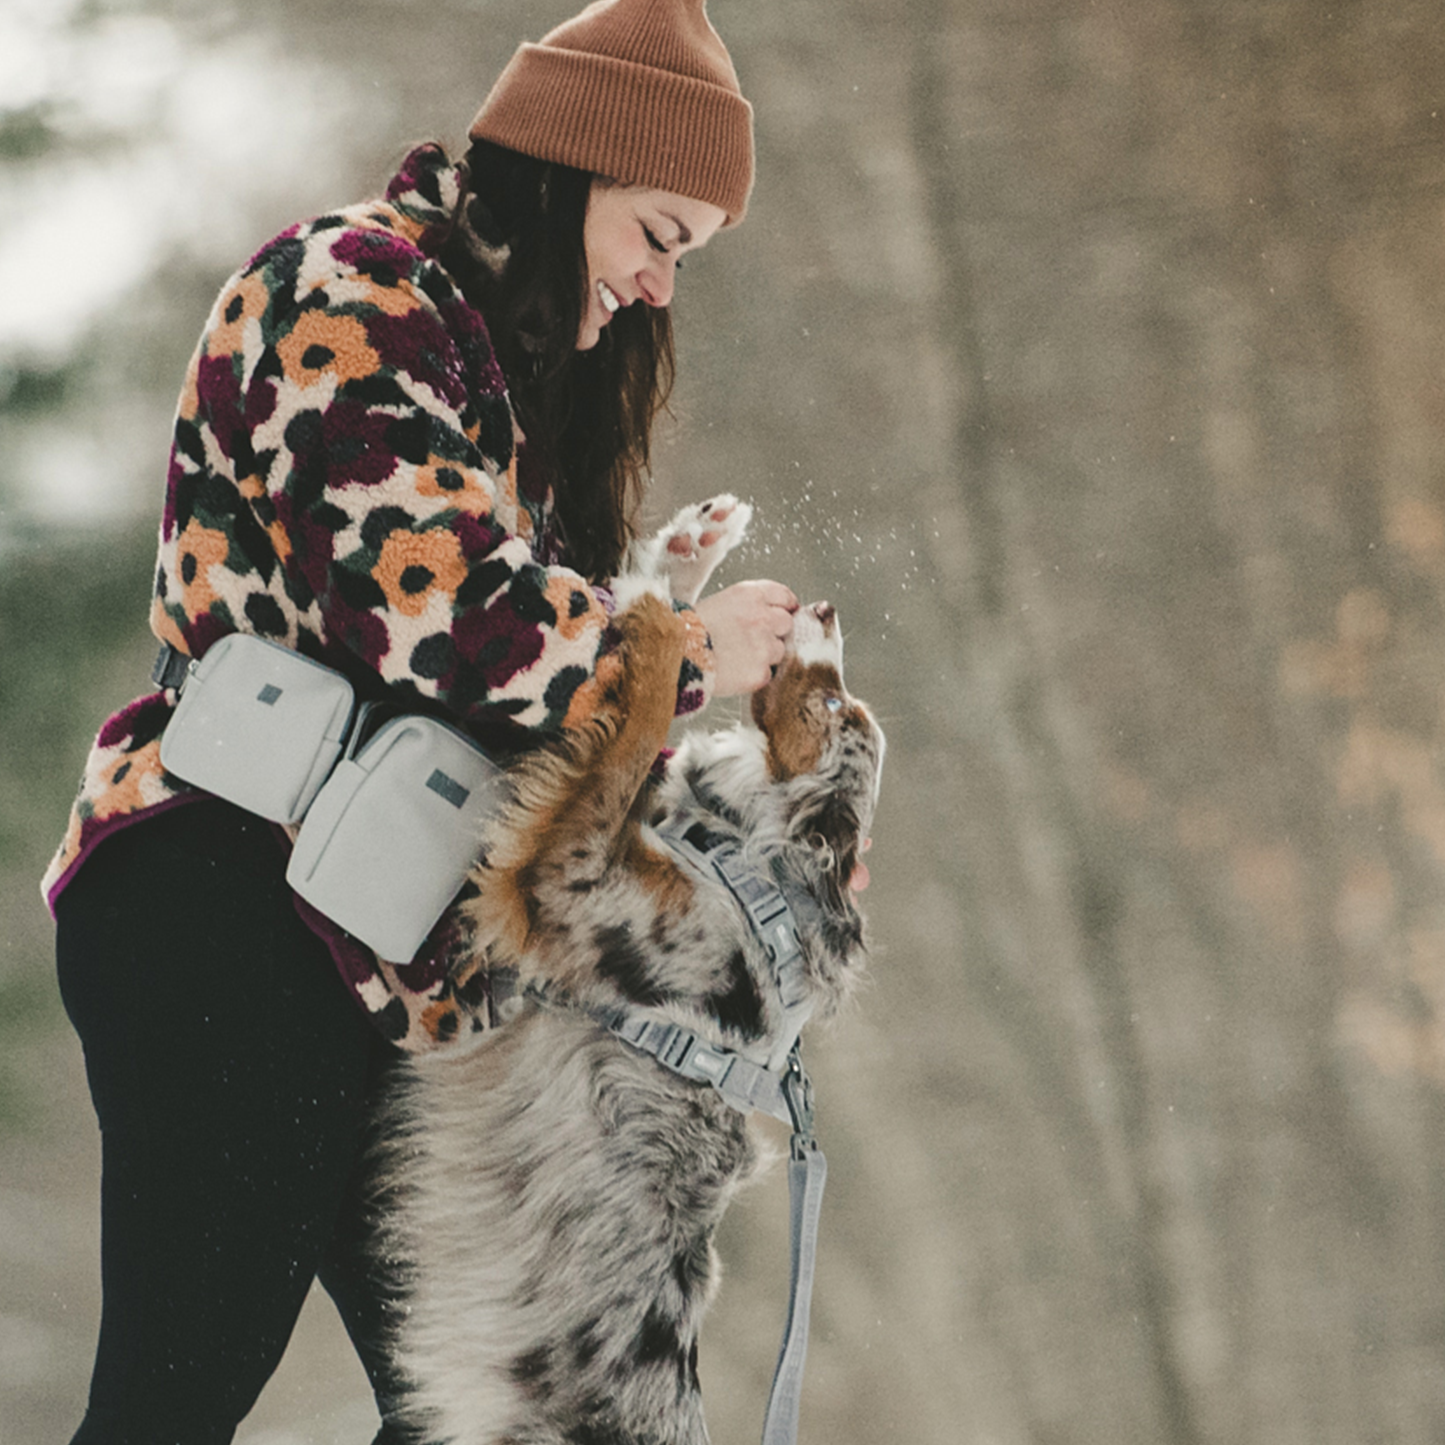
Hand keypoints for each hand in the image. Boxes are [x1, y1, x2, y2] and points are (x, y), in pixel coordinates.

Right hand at [695, 580, 798, 696]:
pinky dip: (754, 674)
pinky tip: (734, 670)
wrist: (674, 656)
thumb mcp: (720, 601)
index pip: (784, 596)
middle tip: (751, 638)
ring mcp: (763, 647)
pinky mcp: (760, 673)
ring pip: (779, 651)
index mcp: (750, 595)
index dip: (784, 606)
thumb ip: (750, 604)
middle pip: (786, 623)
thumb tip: (777, 612)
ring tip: (736, 656)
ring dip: (764, 654)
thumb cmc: (689, 630)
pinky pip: (767, 674)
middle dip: (774, 631)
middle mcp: (761, 617)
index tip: (784, 612)